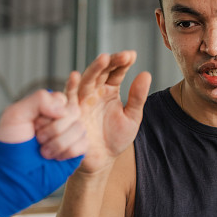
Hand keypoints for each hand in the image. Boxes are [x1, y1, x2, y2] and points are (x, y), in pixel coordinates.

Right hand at [48, 51, 150, 173]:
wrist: (101, 161)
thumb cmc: (116, 139)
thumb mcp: (131, 118)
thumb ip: (138, 97)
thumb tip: (146, 74)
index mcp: (110, 90)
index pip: (116, 72)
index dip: (122, 62)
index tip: (132, 55)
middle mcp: (95, 92)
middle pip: (101, 71)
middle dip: (110, 62)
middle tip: (122, 55)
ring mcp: (82, 100)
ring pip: (86, 80)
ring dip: (94, 69)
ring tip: (104, 59)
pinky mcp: (72, 112)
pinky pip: (69, 97)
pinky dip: (70, 87)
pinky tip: (74, 76)